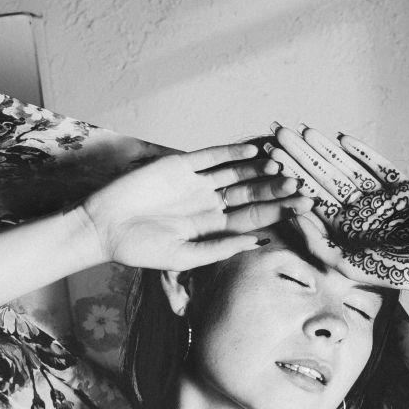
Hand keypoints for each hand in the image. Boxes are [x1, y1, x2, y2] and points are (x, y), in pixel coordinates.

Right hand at [77, 143, 314, 270]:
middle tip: (301, 184)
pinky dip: (231, 153)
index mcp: (212, 228)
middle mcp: (208, 204)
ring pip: (236, 173)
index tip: (304, 207)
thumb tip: (258, 241)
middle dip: (276, 189)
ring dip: (259, 170)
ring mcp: (195, 183)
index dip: (279, 211)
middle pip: (251, 194)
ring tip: (283, 166)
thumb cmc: (140, 249)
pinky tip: (252, 151)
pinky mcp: (180, 166)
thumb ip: (219, 248)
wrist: (104, 227)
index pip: (253, 217)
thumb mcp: (183, 257)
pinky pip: (211, 157)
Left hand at [265, 124, 408, 292]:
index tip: (269, 156)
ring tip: (303, 129)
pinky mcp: (401, 185)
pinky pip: (378, 165)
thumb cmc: (391, 271)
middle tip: (278, 131)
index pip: (309, 196)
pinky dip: (362, 152)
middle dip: (300, 154)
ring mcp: (378, 195)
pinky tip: (341, 137)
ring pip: (346, 167)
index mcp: (340, 226)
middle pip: (322, 177)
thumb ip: (316, 241)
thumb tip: (292, 216)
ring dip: (325, 148)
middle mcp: (356, 209)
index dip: (289, 175)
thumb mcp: (344, 263)